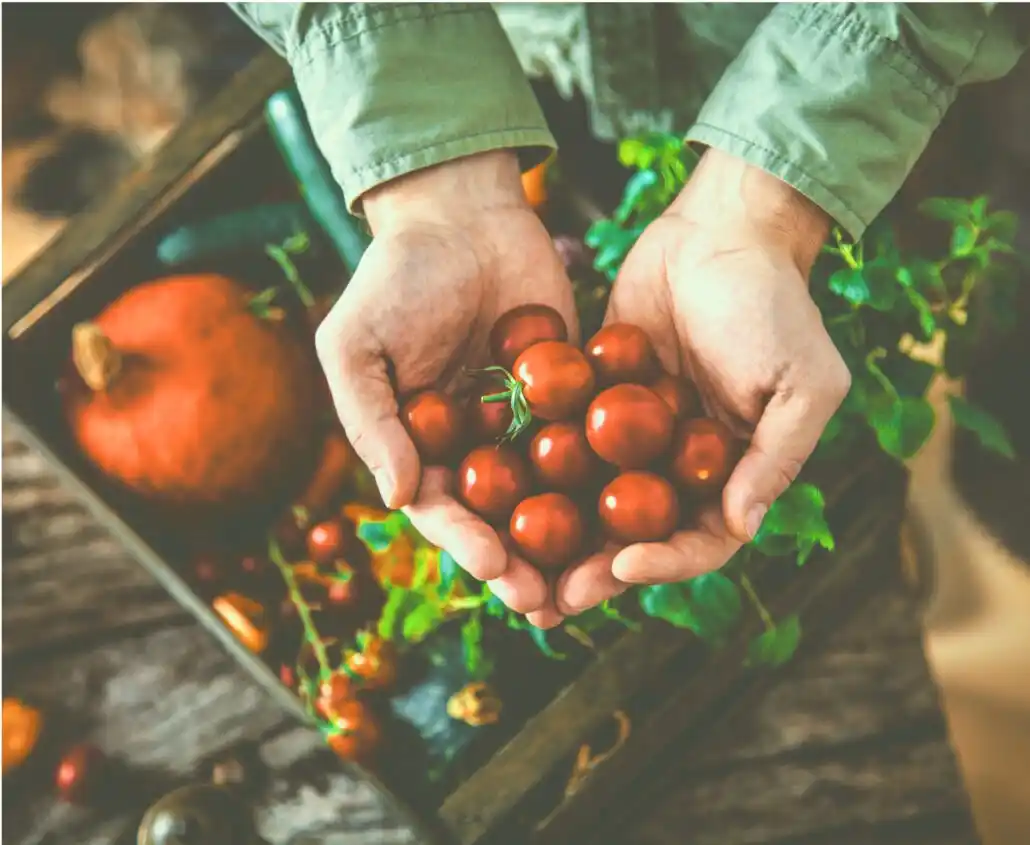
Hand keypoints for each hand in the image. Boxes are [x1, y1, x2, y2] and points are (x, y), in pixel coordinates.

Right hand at [314, 150, 578, 613]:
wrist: (462, 216)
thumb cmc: (395, 278)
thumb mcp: (356, 345)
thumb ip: (370, 420)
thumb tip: (398, 497)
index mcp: (421, 447)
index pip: (443, 509)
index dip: (467, 542)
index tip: (496, 568)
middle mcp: (476, 447)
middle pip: (502, 517)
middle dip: (525, 563)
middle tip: (553, 602)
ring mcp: (527, 425)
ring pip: (553, 494)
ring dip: (573, 541)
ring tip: (599, 580)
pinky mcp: (572, 395)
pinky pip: (592, 440)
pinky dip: (613, 475)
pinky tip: (642, 508)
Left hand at [530, 148, 850, 626]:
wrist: (721, 231)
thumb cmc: (774, 305)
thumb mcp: (802, 382)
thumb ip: (775, 457)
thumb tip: (741, 527)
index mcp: (732, 473)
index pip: (701, 540)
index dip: (664, 563)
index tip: (621, 566)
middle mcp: (680, 465)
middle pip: (636, 535)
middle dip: (595, 569)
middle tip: (550, 599)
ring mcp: (634, 435)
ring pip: (592, 500)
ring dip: (558, 537)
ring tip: (513, 565)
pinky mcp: (595, 399)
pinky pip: (564, 442)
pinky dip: (535, 470)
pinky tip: (496, 492)